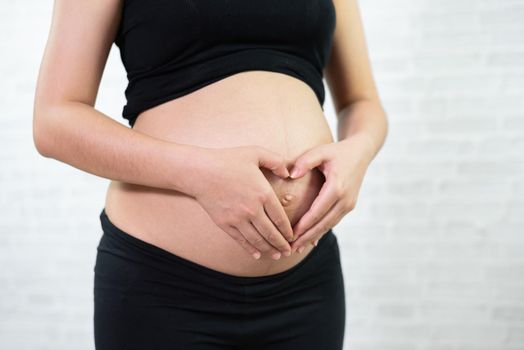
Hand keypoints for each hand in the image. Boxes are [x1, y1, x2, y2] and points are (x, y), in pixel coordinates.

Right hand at [187, 145, 293, 259]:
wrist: (200, 171)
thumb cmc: (228, 160)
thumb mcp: (256, 152)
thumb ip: (276, 161)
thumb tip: (288, 173)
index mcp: (263, 193)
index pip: (280, 218)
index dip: (288, 231)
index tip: (293, 237)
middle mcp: (252, 209)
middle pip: (271, 233)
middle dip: (282, 245)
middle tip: (289, 251)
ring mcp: (238, 219)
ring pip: (258, 240)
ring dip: (269, 250)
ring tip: (277, 255)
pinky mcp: (225, 224)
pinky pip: (241, 240)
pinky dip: (251, 249)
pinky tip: (258, 254)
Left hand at [287, 137, 371, 252]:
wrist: (361, 152)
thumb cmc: (338, 151)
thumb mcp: (321, 151)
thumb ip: (305, 161)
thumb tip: (291, 175)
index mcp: (337, 187)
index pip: (317, 211)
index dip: (303, 225)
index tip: (289, 235)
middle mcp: (345, 199)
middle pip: (323, 224)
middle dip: (306, 238)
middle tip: (289, 249)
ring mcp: (349, 204)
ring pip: (328, 225)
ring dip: (313, 237)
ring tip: (296, 248)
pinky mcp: (348, 206)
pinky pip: (333, 222)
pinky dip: (321, 231)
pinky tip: (310, 241)